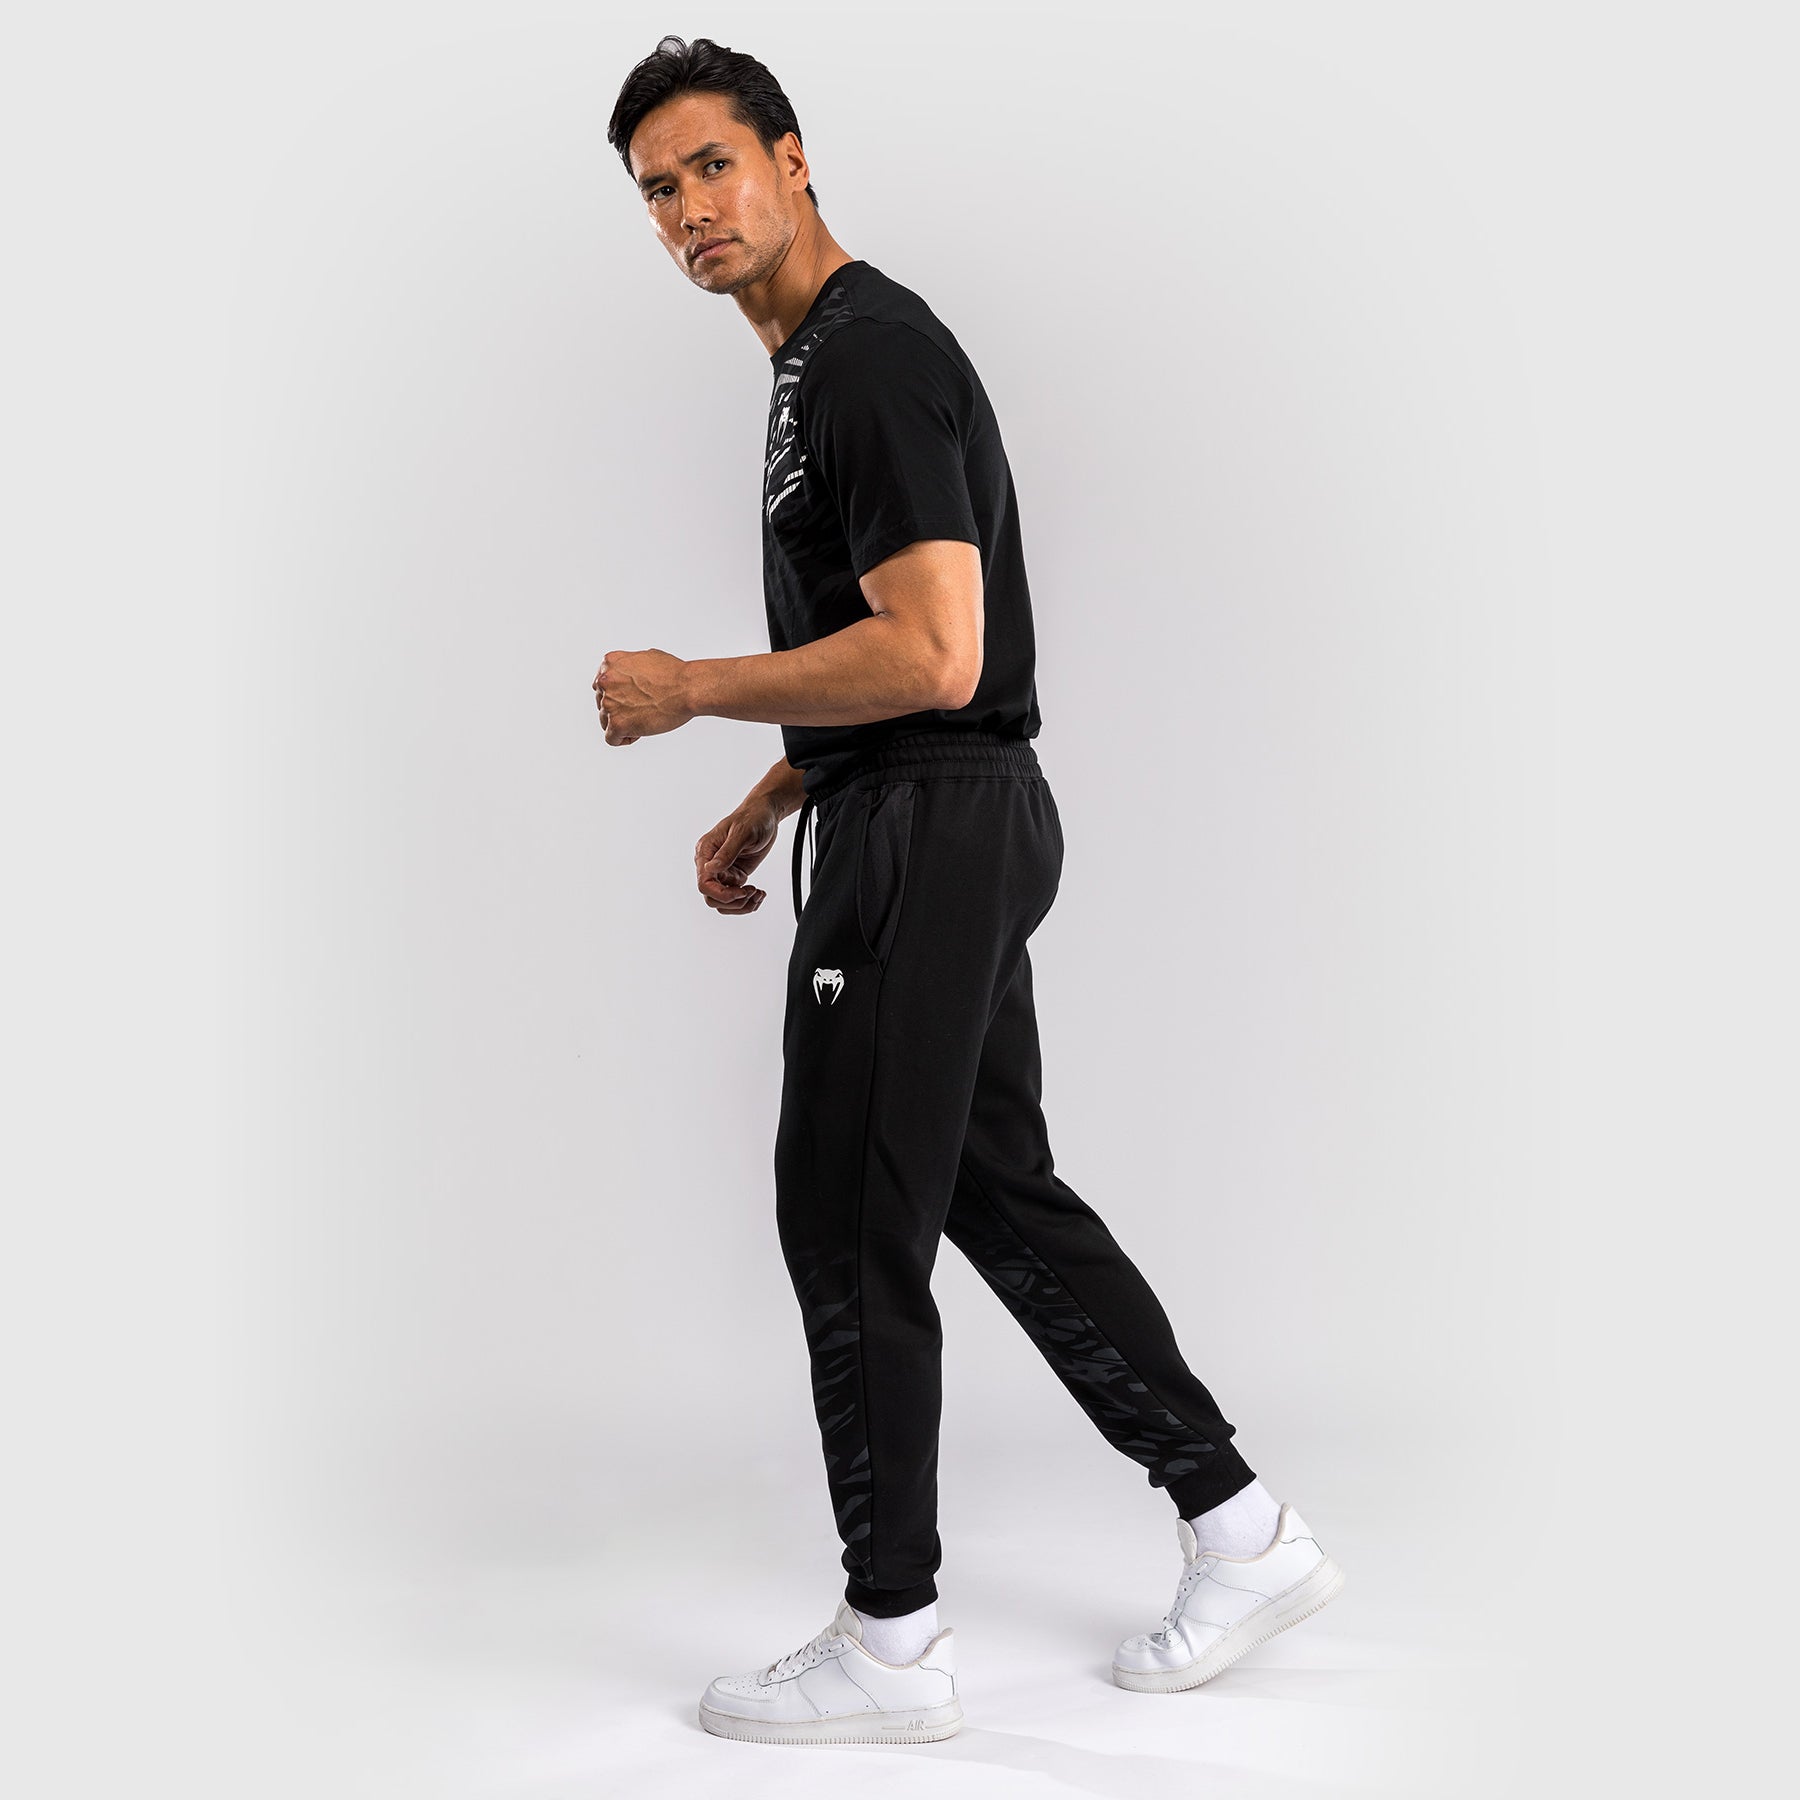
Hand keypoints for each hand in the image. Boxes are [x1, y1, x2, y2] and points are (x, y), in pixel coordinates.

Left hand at [593, 649, 691, 744]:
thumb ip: (628, 666)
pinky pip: (612, 739)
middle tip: (641, 709)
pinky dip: (623, 739)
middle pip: (602, 703)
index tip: (630, 698)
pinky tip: (638, 733)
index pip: (601, 685)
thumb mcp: (645, 656)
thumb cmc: (674, 674)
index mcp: (610, 664)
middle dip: (620, 708)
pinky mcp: (618, 723)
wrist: (687, 688)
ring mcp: (610, 703)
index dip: (618, 694)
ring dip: (623, 723)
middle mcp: (606, 682)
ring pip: (605, 721)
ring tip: (643, 720)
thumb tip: (628, 675)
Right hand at [695, 799, 780, 914]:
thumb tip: (712, 869)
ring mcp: (724, 872)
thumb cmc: (753, 818)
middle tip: (751, 891)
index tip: (741, 892)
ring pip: (723, 902)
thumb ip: (727, 852)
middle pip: (712, 898)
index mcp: (706, 852)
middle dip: (733, 901)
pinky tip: (759, 893)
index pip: (704, 883)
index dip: (721, 894)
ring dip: (741, 905)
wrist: (766, 815)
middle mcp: (711, 864)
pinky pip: (736, 898)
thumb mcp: (742, 833)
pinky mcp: (736, 876)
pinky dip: (748, 901)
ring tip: (757, 894)